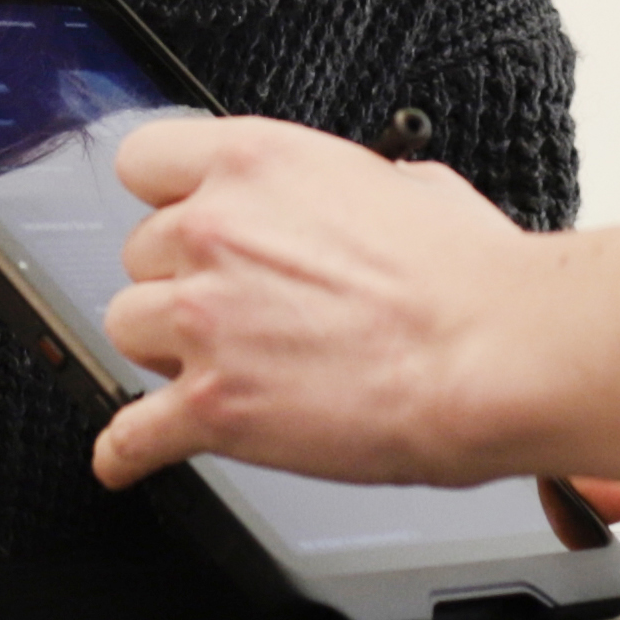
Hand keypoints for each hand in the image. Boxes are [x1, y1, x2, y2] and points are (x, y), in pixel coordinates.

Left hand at [90, 116, 619, 500]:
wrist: (493, 355)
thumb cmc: (469, 278)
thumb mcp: (407, 182)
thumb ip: (345, 187)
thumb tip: (356, 201)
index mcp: (255, 162)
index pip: (145, 163)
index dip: (166, 199)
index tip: (180, 220)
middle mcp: (214, 231)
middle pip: (139, 253)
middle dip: (182, 280)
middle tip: (236, 306)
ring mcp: (205, 318)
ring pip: (128, 328)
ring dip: (168, 349)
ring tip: (222, 364)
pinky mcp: (211, 405)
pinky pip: (133, 432)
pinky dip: (128, 450)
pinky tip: (126, 457)